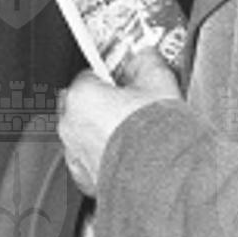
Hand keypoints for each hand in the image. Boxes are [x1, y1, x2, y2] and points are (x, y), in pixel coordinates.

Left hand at [57, 47, 183, 196]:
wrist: (166, 181)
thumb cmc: (158, 136)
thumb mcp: (158, 82)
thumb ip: (145, 61)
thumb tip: (144, 55)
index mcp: (81, 96)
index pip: (89, 76)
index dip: (110, 80)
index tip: (124, 85)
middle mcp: (71, 125)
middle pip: (82, 105)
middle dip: (102, 106)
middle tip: (129, 110)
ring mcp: (76, 154)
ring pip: (84, 135)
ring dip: (101, 134)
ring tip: (132, 137)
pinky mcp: (87, 180)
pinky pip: (90, 163)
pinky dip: (103, 160)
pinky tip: (127, 159)